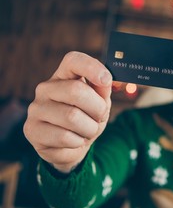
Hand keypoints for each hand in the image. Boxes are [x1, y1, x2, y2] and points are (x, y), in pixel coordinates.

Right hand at [23, 51, 111, 172]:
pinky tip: (75, 141)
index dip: (91, 67)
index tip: (106, 80)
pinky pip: (64, 137)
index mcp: (63, 76)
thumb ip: (102, 90)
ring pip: (72, 117)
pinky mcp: (31, 130)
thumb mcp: (100, 102)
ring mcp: (35, 109)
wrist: (73, 146)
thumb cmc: (87, 118)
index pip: (73, 61)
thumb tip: (105, 79)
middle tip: (98, 118)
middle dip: (97, 109)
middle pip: (76, 90)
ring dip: (89, 128)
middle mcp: (45, 88)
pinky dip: (78, 142)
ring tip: (86, 131)